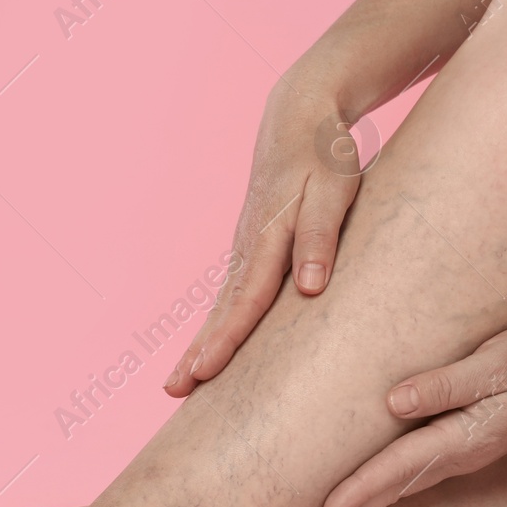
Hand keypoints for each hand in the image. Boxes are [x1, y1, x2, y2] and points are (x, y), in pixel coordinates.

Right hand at [164, 79, 370, 396]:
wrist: (298, 114)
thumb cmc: (322, 153)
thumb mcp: (332, 189)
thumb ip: (319, 238)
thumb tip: (309, 289)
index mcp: (267, 236)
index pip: (247, 299)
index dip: (226, 338)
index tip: (204, 371)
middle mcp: (247, 247)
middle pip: (221, 310)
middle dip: (197, 352)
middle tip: (174, 391)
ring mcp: (244, 248)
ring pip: (220, 305)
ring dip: (200, 344)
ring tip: (179, 384)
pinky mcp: (250, 249)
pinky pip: (230, 295)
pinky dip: (216, 325)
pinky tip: (208, 348)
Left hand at [309, 323, 506, 506]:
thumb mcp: (494, 364)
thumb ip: (446, 384)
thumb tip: (394, 401)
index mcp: (462, 439)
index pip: (398, 468)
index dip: (359, 490)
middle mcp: (458, 455)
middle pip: (393, 488)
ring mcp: (459, 453)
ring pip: (401, 485)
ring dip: (365, 505)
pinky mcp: (458, 443)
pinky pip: (412, 472)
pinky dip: (384, 487)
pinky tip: (366, 493)